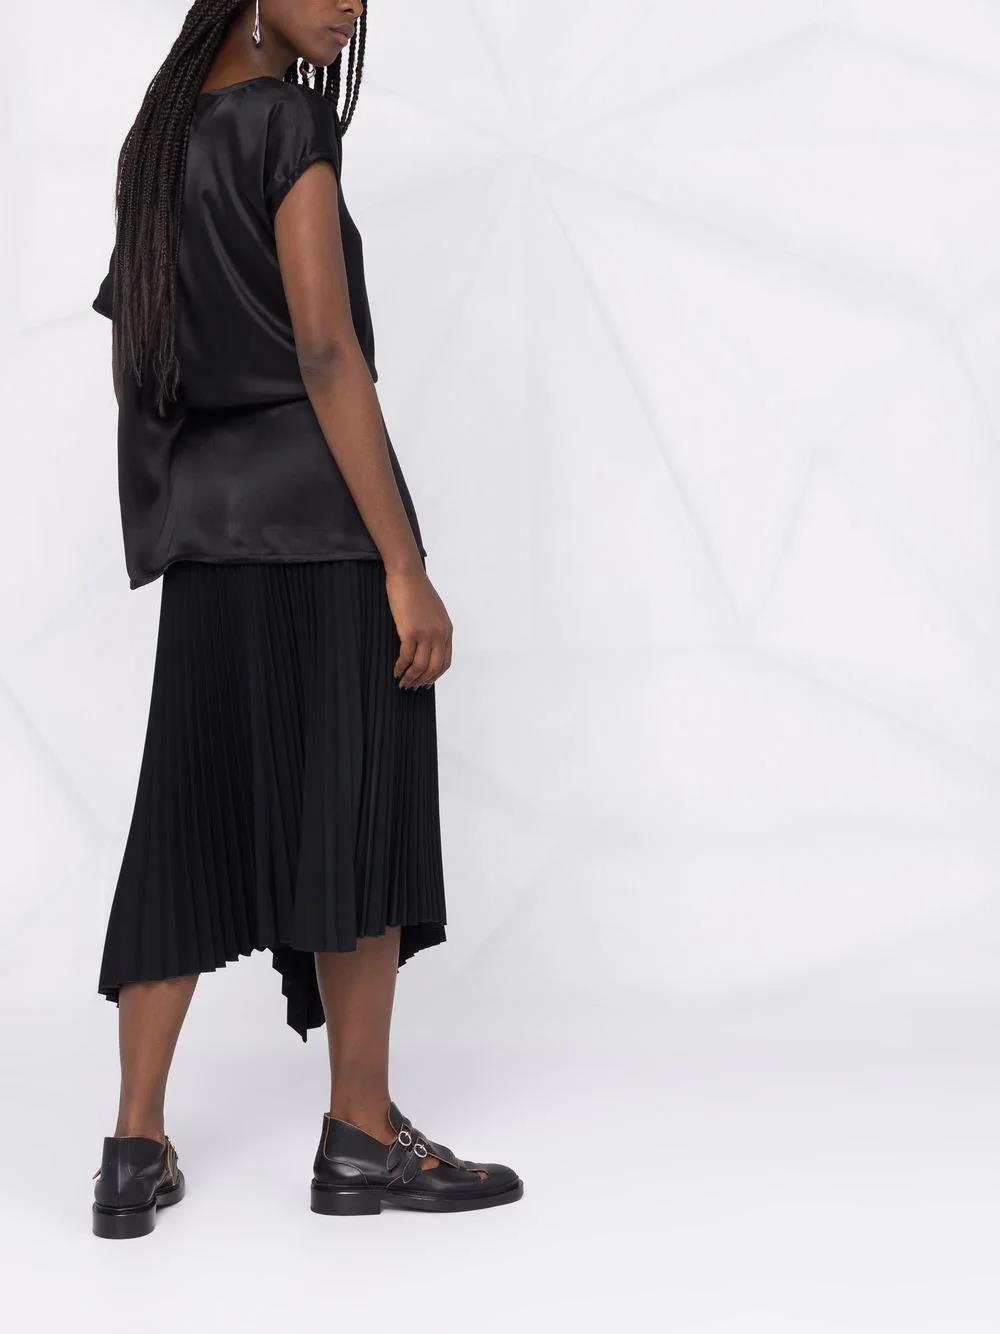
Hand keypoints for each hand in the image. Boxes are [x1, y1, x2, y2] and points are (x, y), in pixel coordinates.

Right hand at [386, 567, 452, 687]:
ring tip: (402, 683)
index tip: (425, 682)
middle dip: (422, 681)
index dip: (434, 676)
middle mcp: (439, 634)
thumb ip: (434, 628)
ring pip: (420, 666)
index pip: (445, 662)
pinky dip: (400, 667)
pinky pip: (406, 657)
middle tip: (411, 687)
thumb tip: (426, 646)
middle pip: (434, 668)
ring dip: (410, 678)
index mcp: (447, 630)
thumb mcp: (433, 612)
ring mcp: (426, 633)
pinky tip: (395, 671)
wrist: (407, 574)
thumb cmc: (416, 591)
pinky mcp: (411, 631)